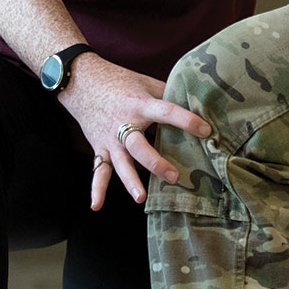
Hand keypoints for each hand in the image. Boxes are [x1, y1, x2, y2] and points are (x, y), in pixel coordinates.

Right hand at [57, 56, 211, 209]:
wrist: (83, 81)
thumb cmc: (120, 82)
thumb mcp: (145, 83)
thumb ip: (167, 95)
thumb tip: (197, 105)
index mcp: (139, 105)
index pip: (165, 112)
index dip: (186, 120)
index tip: (205, 130)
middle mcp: (123, 124)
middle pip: (138, 146)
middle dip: (155, 162)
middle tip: (174, 176)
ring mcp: (109, 139)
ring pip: (120, 163)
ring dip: (130, 181)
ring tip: (141, 198)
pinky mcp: (99, 148)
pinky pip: (97, 171)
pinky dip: (96, 189)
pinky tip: (97, 206)